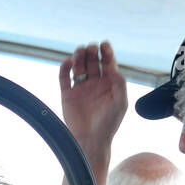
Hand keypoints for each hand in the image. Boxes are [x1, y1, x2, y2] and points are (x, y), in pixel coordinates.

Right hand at [58, 42, 126, 184]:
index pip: (108, 62)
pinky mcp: (67, 94)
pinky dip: (65, 67)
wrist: (91, 140)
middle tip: (91, 48)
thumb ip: (120, 84)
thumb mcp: (120, 103)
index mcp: (109, 84)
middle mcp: (95, 83)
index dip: (106, 51)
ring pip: (78, 66)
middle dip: (92, 52)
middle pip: (92, 61)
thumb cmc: (109, 123)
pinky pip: (64, 77)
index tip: (104, 44)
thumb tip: (114, 69)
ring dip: (79, 56)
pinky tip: (69, 62)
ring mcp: (81, 88)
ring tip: (80, 51)